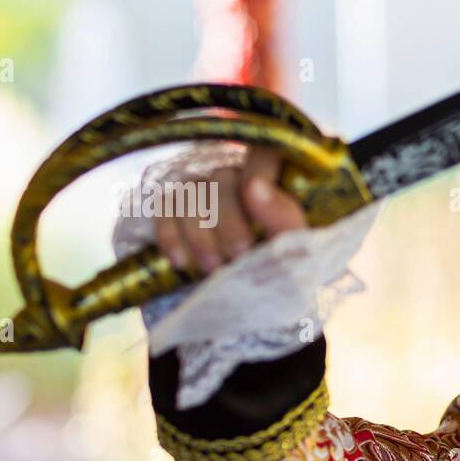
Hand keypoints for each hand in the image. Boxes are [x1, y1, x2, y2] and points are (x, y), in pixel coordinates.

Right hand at [153, 145, 306, 275]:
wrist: (253, 309)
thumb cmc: (282, 276)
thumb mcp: (296, 254)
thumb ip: (284, 219)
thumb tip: (254, 186)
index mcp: (276, 182)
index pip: (265, 151)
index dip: (258, 168)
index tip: (256, 199)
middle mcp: (237, 179)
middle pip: (222, 178)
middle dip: (228, 221)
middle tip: (239, 255)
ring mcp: (203, 192)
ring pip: (190, 193)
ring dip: (199, 234)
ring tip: (213, 269)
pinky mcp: (175, 210)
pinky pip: (163, 208)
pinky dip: (169, 235)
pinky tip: (180, 261)